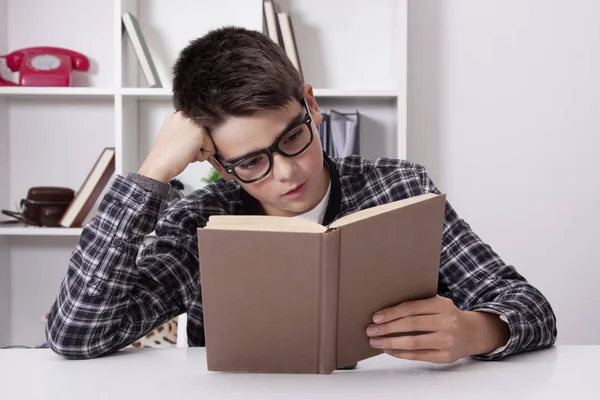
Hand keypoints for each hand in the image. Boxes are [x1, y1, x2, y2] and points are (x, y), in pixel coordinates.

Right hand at [138, 111, 215, 182]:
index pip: (197, 127)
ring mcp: (193, 122)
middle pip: (204, 133)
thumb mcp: (173, 133)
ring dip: (198, 150)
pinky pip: (211, 149)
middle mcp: (186, 114)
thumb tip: (197, 134)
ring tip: (183, 150)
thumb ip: (185, 128)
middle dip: (195, 144)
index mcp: (177, 113)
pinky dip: (202, 156)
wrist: (159, 165)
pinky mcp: (200, 133)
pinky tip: (187, 154)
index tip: (179, 143)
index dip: (191, 139)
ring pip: (208, 141)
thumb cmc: (164, 154)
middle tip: (180, 148)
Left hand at [366, 296, 508, 363]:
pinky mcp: (445, 356)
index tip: (376, 317)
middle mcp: (447, 322)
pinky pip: (418, 355)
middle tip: (371, 330)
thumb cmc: (446, 316)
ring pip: (413, 342)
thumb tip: (385, 312)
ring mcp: (447, 340)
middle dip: (387, 328)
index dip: (392, 313)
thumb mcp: (437, 304)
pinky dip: (401, 353)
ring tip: (376, 341)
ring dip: (390, 342)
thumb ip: (417, 305)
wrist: (471, 333)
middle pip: (411, 325)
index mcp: (442, 305)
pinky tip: (389, 350)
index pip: (412, 308)